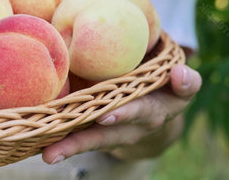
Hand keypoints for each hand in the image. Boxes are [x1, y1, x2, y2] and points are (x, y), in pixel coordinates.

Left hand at [42, 64, 201, 163]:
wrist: (157, 111)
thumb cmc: (166, 89)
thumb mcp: (181, 86)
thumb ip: (186, 81)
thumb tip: (182, 74)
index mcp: (154, 110)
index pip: (144, 109)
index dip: (127, 112)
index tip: (110, 113)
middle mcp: (131, 126)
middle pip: (109, 133)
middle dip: (90, 137)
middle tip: (79, 133)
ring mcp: (113, 131)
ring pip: (92, 140)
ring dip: (71, 146)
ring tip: (49, 154)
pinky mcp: (97, 130)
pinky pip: (79, 137)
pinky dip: (63, 143)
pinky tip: (43, 148)